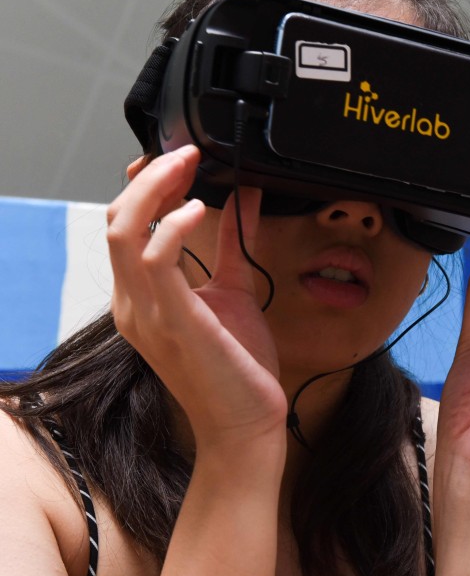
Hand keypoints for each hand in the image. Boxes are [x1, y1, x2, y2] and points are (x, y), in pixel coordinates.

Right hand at [106, 146, 286, 450]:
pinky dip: (173, 226)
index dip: (145, 187)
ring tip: (190, 164)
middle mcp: (133, 303)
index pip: (124, 227)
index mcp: (142, 297)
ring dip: (156, 189)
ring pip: (124, 232)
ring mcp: (147, 313)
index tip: (178, 159)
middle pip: (116, 220)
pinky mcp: (174, 322)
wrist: (247, 422)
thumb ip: (233, 246)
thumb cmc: (239, 366)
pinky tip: (201, 208)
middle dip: (148, 178)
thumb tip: (245, 199)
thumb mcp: (234, 291)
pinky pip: (156, 261)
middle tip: (186, 152)